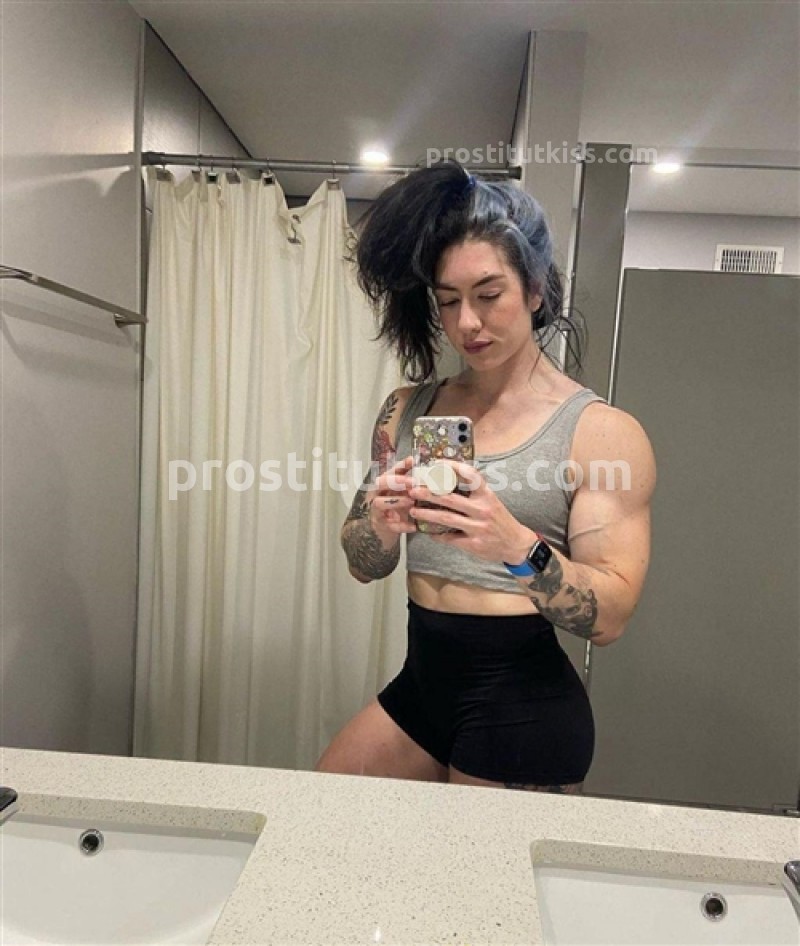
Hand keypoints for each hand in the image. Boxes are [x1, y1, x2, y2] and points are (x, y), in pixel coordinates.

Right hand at [368, 455, 416, 539]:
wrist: (383, 526)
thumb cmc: (395, 505)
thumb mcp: (402, 491)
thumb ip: (411, 480)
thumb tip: (427, 468)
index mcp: (384, 483)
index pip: (390, 470)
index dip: (401, 466)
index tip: (412, 461)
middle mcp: (377, 493)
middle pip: (381, 483)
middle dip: (396, 481)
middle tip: (412, 482)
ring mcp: (376, 509)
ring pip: (380, 502)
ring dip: (397, 501)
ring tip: (411, 501)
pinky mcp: (381, 524)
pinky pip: (389, 525)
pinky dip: (402, 526)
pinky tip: (414, 526)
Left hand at [408, 460, 535, 563]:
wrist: (517, 544)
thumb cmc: (500, 520)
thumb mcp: (491, 501)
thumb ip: (473, 493)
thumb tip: (447, 480)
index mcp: (487, 496)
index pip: (470, 476)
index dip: (452, 468)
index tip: (436, 463)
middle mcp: (482, 510)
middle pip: (450, 498)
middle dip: (428, 494)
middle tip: (413, 490)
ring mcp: (478, 528)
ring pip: (446, 519)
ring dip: (427, 514)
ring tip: (413, 511)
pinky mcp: (473, 544)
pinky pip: (450, 538)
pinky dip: (436, 535)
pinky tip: (427, 531)